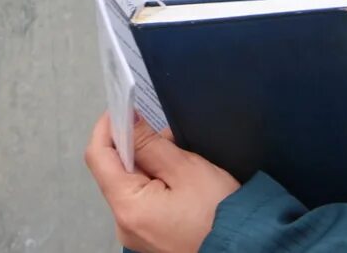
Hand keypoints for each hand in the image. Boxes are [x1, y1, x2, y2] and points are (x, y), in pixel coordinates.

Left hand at [85, 114, 240, 252]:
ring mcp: (137, 233)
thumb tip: (128, 122)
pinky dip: (158, 183)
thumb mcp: (186, 170)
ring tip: (183, 157)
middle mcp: (124, 223)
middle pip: (115, 171)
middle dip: (136, 145)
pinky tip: (183, 178)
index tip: (125, 108)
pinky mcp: (151, 236)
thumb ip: (151, 144)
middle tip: (167, 134)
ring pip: (132, 185)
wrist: (247, 250)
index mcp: (127, 207)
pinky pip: (144, 201)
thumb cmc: (219, 213)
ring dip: (150, 164)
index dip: (108, 127)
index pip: (98, 156)